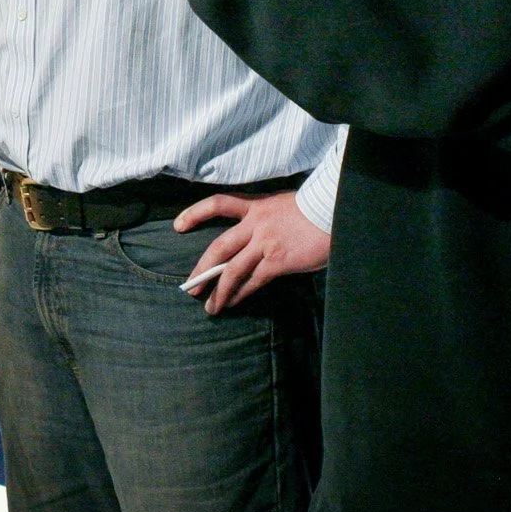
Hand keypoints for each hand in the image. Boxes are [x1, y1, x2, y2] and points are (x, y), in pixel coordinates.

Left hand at [174, 190, 329, 314]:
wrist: (333, 211)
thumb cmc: (314, 210)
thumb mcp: (283, 206)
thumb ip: (266, 221)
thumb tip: (255, 241)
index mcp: (256, 206)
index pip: (218, 204)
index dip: (195, 214)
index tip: (177, 225)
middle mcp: (255, 224)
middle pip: (218, 247)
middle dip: (201, 270)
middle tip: (189, 287)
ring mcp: (265, 243)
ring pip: (232, 270)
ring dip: (219, 291)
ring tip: (210, 307)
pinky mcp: (277, 260)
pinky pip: (253, 281)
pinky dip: (241, 294)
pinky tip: (233, 303)